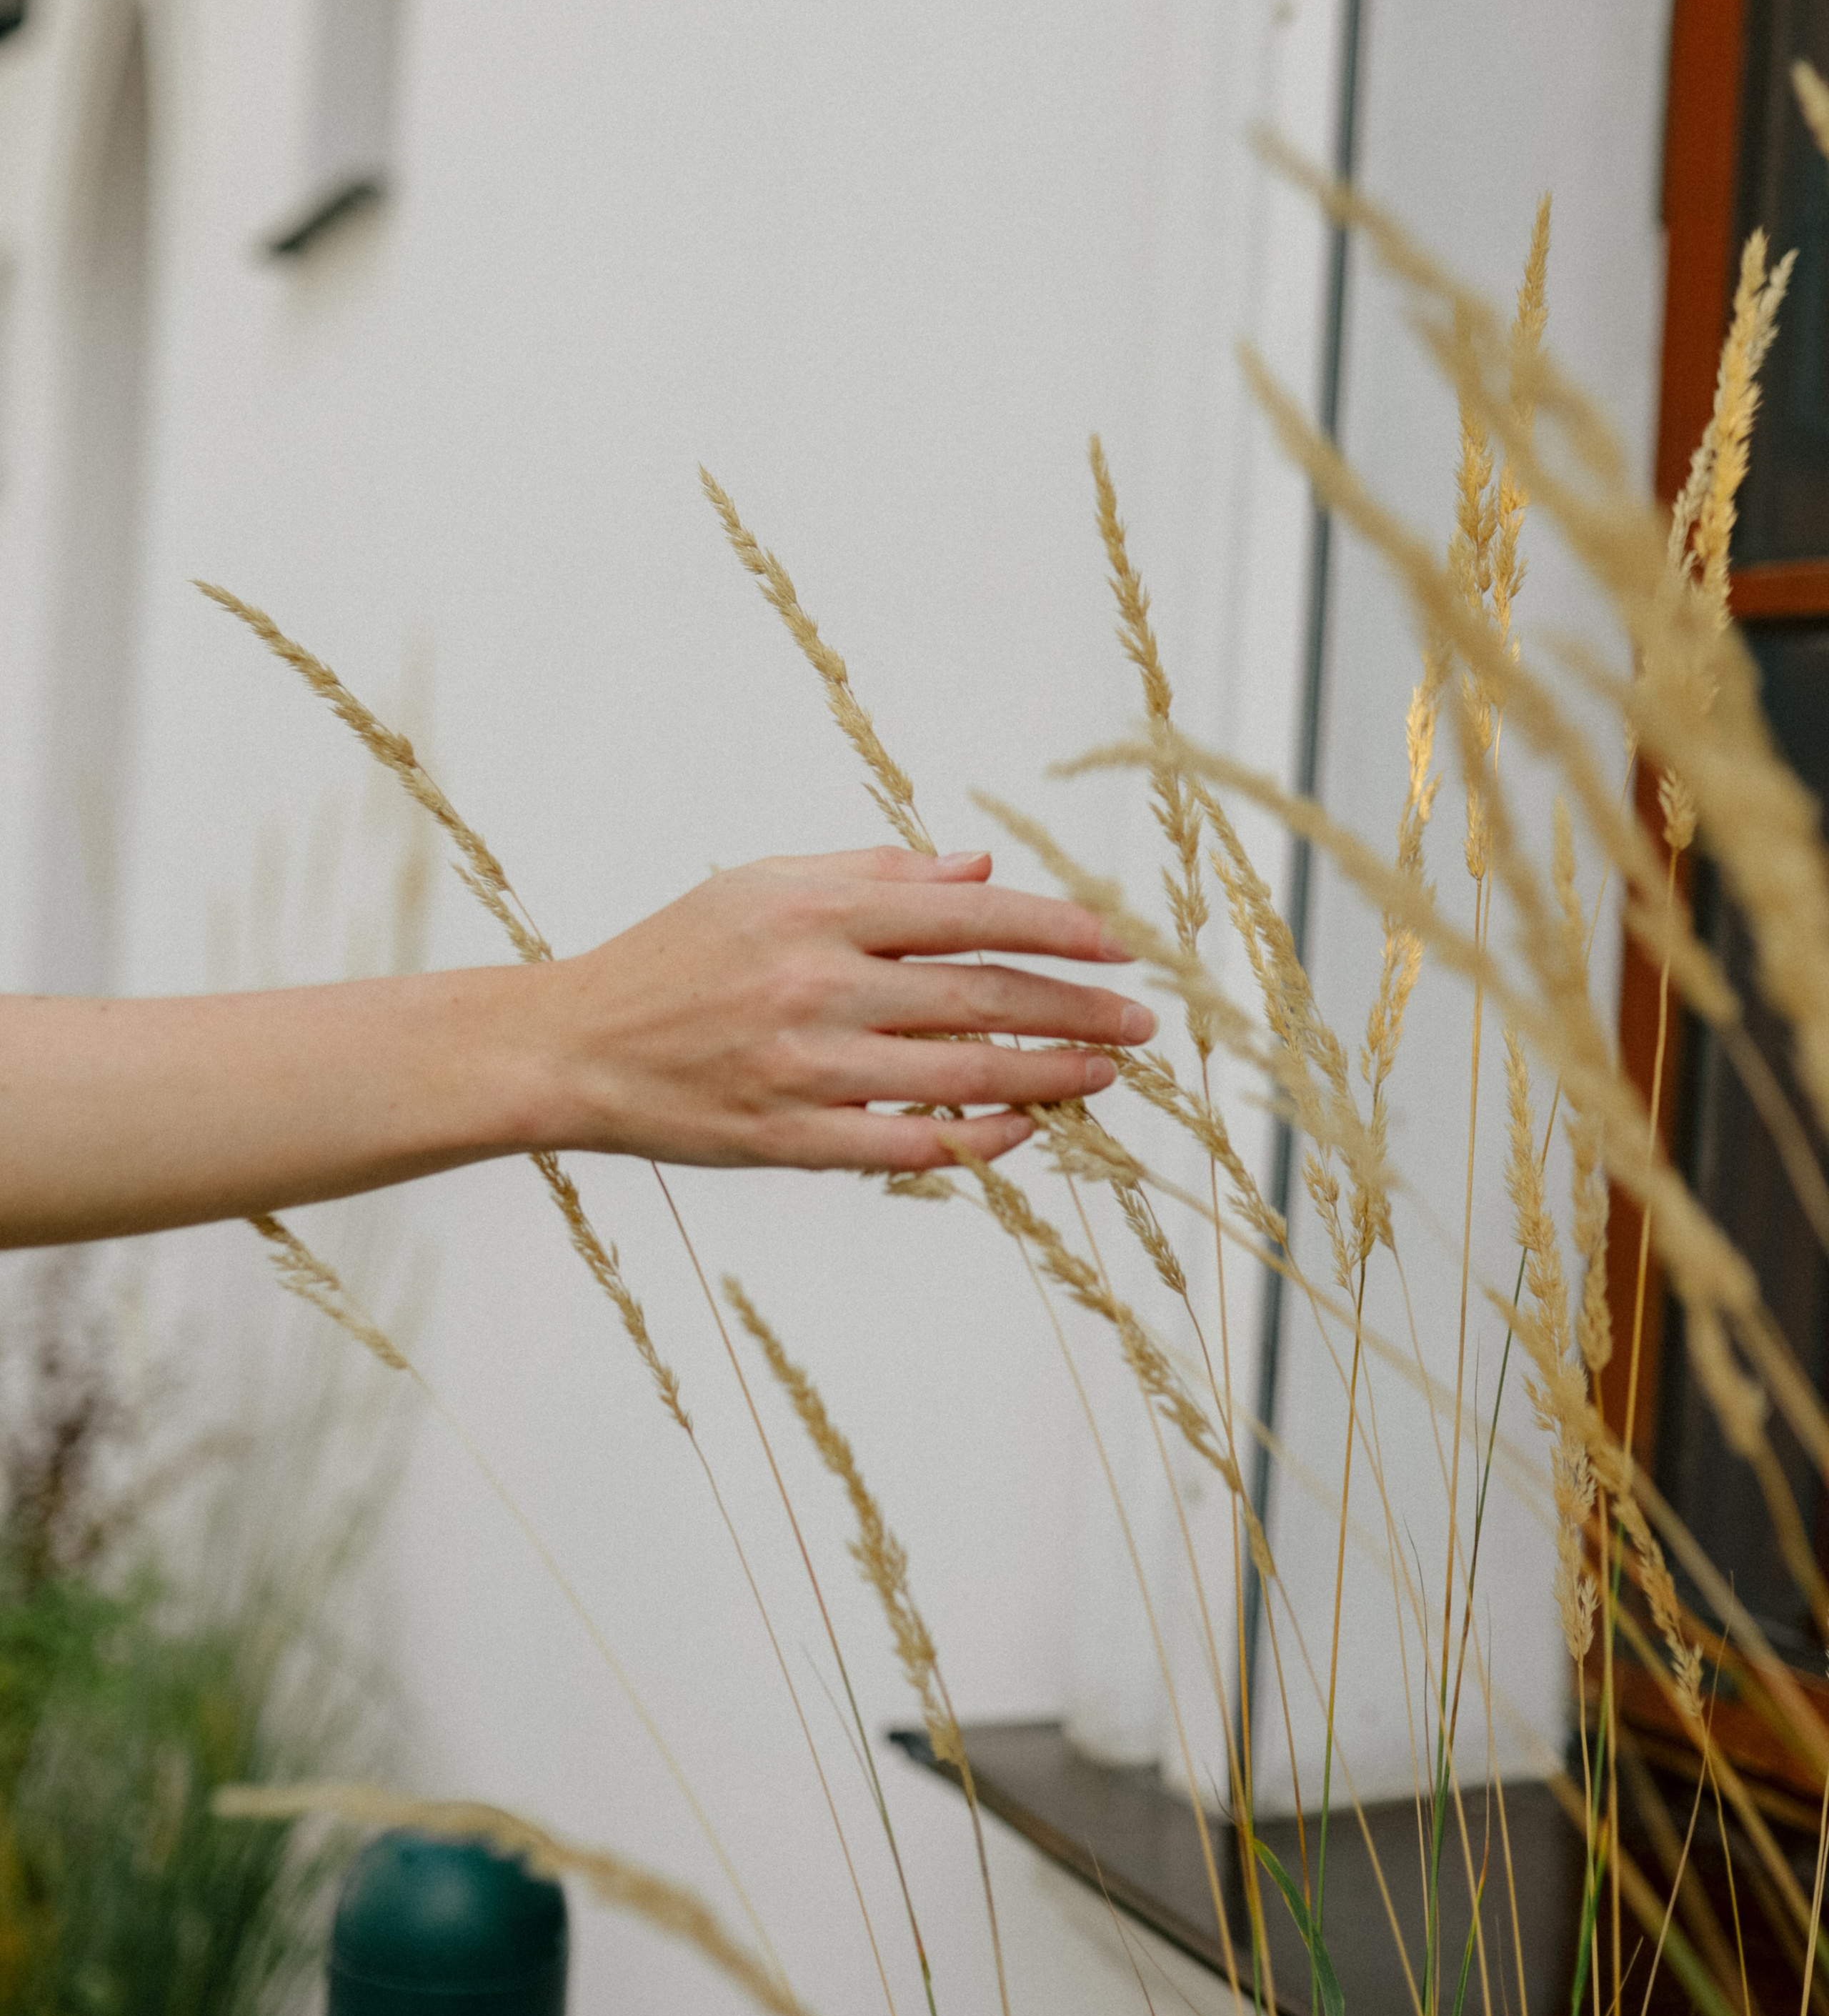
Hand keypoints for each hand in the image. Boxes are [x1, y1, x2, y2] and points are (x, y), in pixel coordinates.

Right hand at [544, 845, 1155, 1171]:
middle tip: (1142, 1022)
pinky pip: (909, 1145)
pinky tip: (1025, 1129)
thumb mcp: (765, 885)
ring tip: (1105, 1074)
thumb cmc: (676, 955)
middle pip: (982, 997)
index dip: (1059, 928)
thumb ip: (876, 875)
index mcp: (817, 913)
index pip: (970, 916)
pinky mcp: (789, 1140)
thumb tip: (980, 871)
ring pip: (962, 1076)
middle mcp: (818, 987)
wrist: (576, 1047)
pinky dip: (978, 1139)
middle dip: (1078, 1010)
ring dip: (1049, 1076)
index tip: (1122, 944)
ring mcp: (805, 1070)